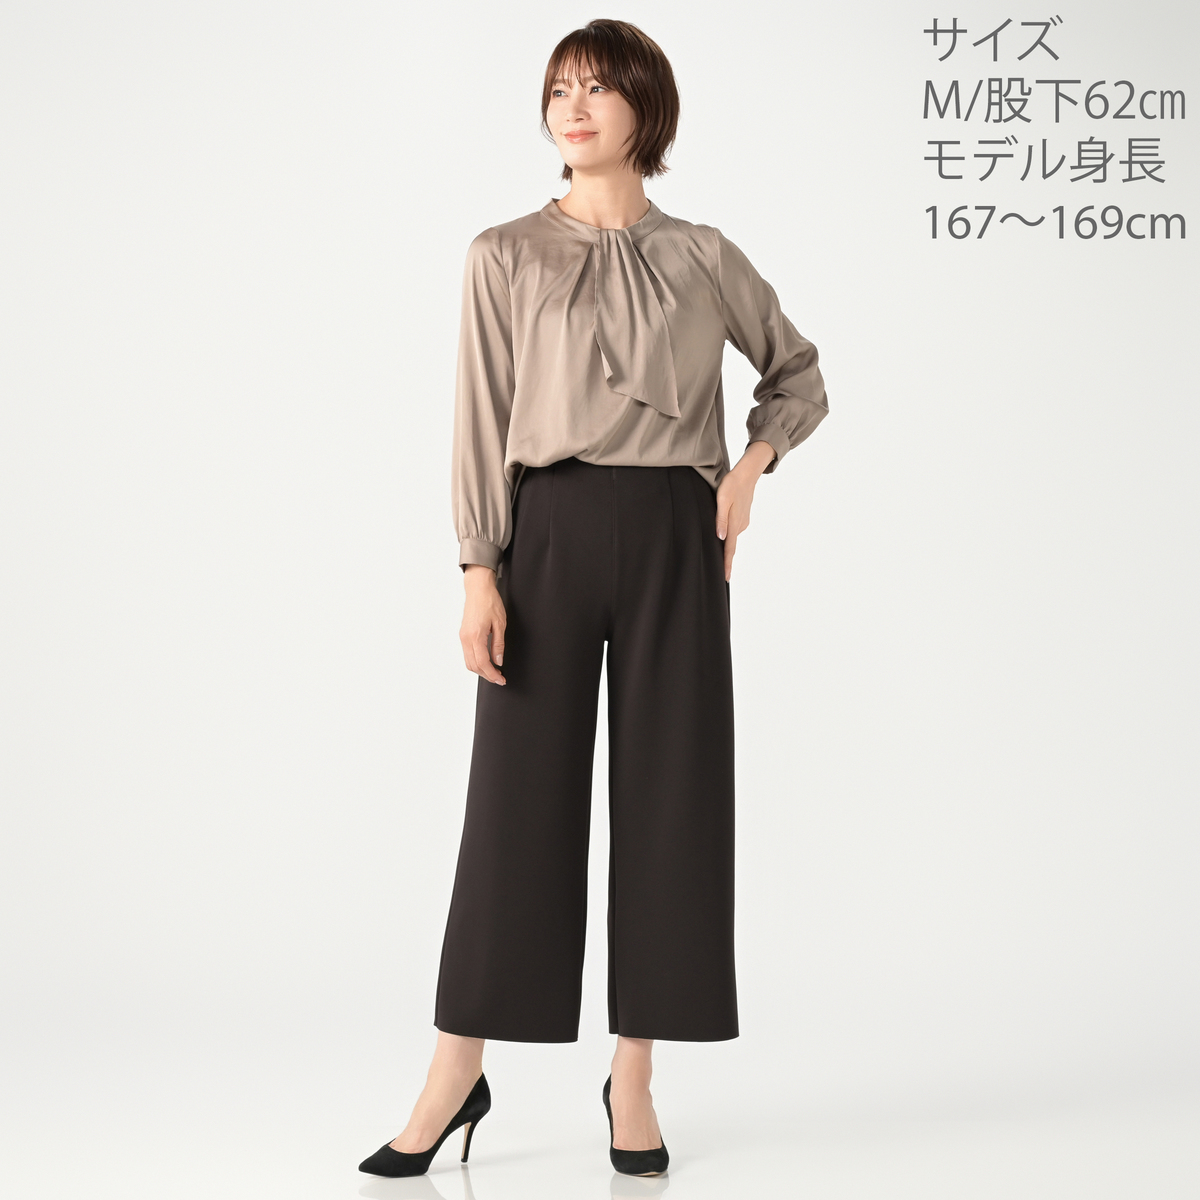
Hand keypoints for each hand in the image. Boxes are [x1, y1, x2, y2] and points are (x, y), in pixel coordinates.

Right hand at [460, 565, 506, 684]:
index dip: (492, 674)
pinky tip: (485, 662)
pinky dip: (476, 662)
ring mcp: (463, 637)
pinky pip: (467, 654)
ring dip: (480, 670)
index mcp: (476, 636)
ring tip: (494, 672)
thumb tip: (499, 660)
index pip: (483, 663)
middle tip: (499, 678)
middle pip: (474, 666)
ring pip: (469, 662)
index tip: (501, 679)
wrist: (478, 589)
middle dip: (487, 675)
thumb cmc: (489, 602)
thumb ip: (498, 645)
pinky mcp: (463, 635)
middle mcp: (466, 638)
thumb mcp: (500, 624)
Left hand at [715, 441, 775, 580]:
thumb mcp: (721, 500)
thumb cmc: (731, 485)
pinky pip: (733, 530)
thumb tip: (720, 537)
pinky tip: (723, 537)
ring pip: (732, 538)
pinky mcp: (742, 518)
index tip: (726, 578)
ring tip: (720, 558)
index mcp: (734, 523)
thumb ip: (721, 520)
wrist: (747, 474)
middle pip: (731, 547)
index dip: (727, 564)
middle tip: (723, 575)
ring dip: (726, 547)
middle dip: (726, 560)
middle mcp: (740, 526)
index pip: (729, 548)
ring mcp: (742, 522)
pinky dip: (728, 536)